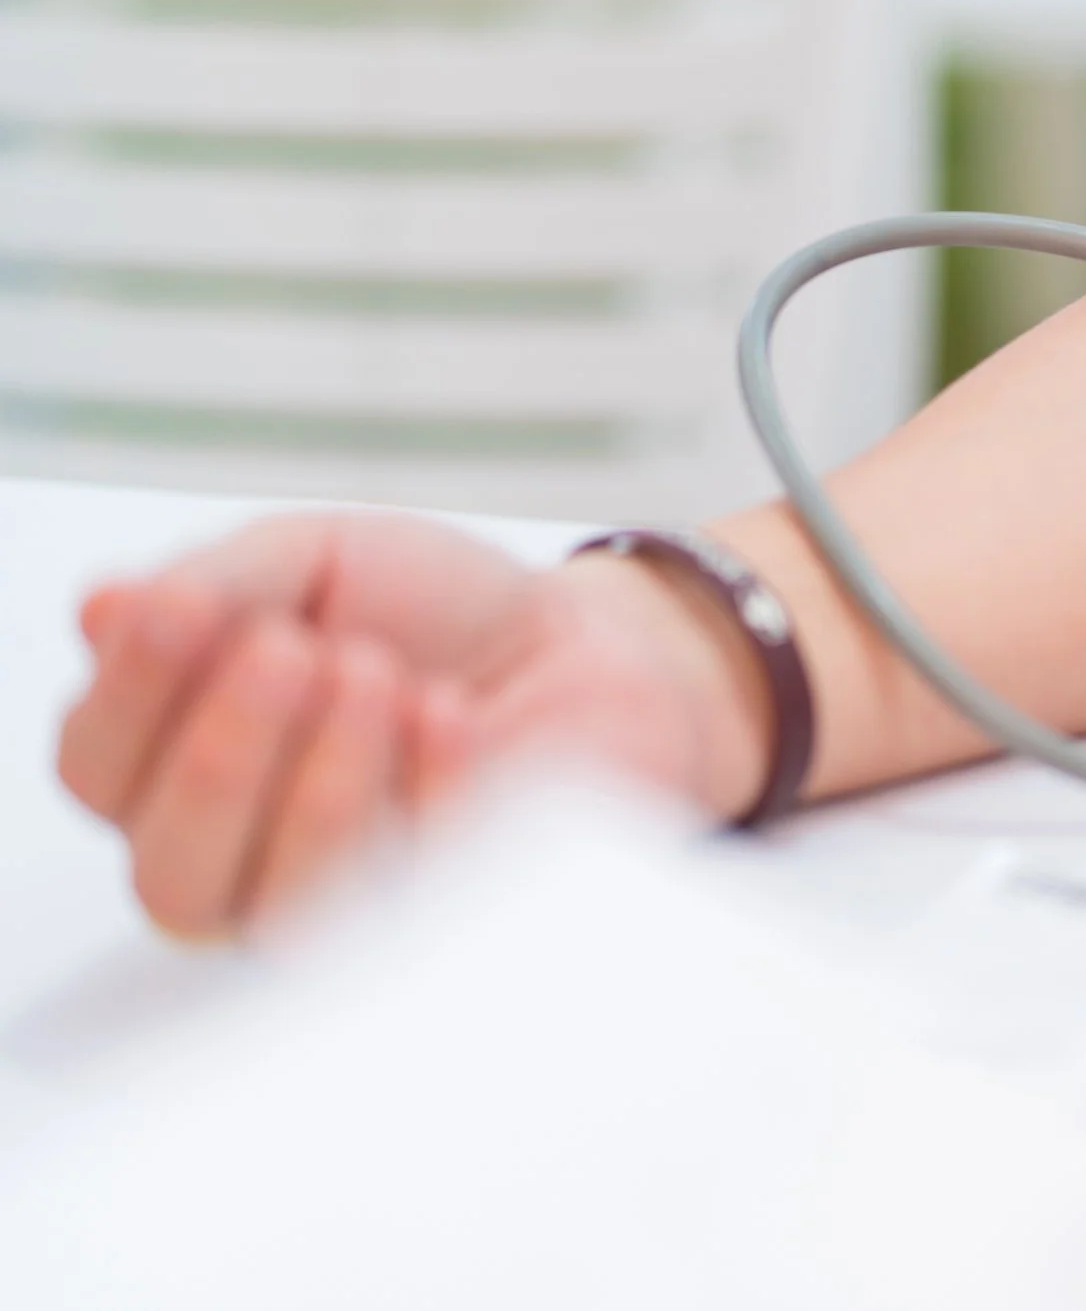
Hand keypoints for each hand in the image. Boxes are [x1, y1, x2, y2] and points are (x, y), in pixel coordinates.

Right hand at [56, 515, 770, 939]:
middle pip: (168, 876)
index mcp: (182, 761)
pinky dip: (427, 790)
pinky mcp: (448, 922)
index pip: (98, 770)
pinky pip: (409, 897)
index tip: (185, 606)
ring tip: (382, 673)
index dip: (130, 693)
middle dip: (224, 758)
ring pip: (275, 912)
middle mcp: (246, 856)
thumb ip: (219, 583)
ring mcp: (344, 906)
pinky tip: (453, 717)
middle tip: (297, 652)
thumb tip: (109, 609)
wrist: (590, 643)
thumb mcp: (320, 560)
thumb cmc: (441, 613)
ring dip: (322, 783)